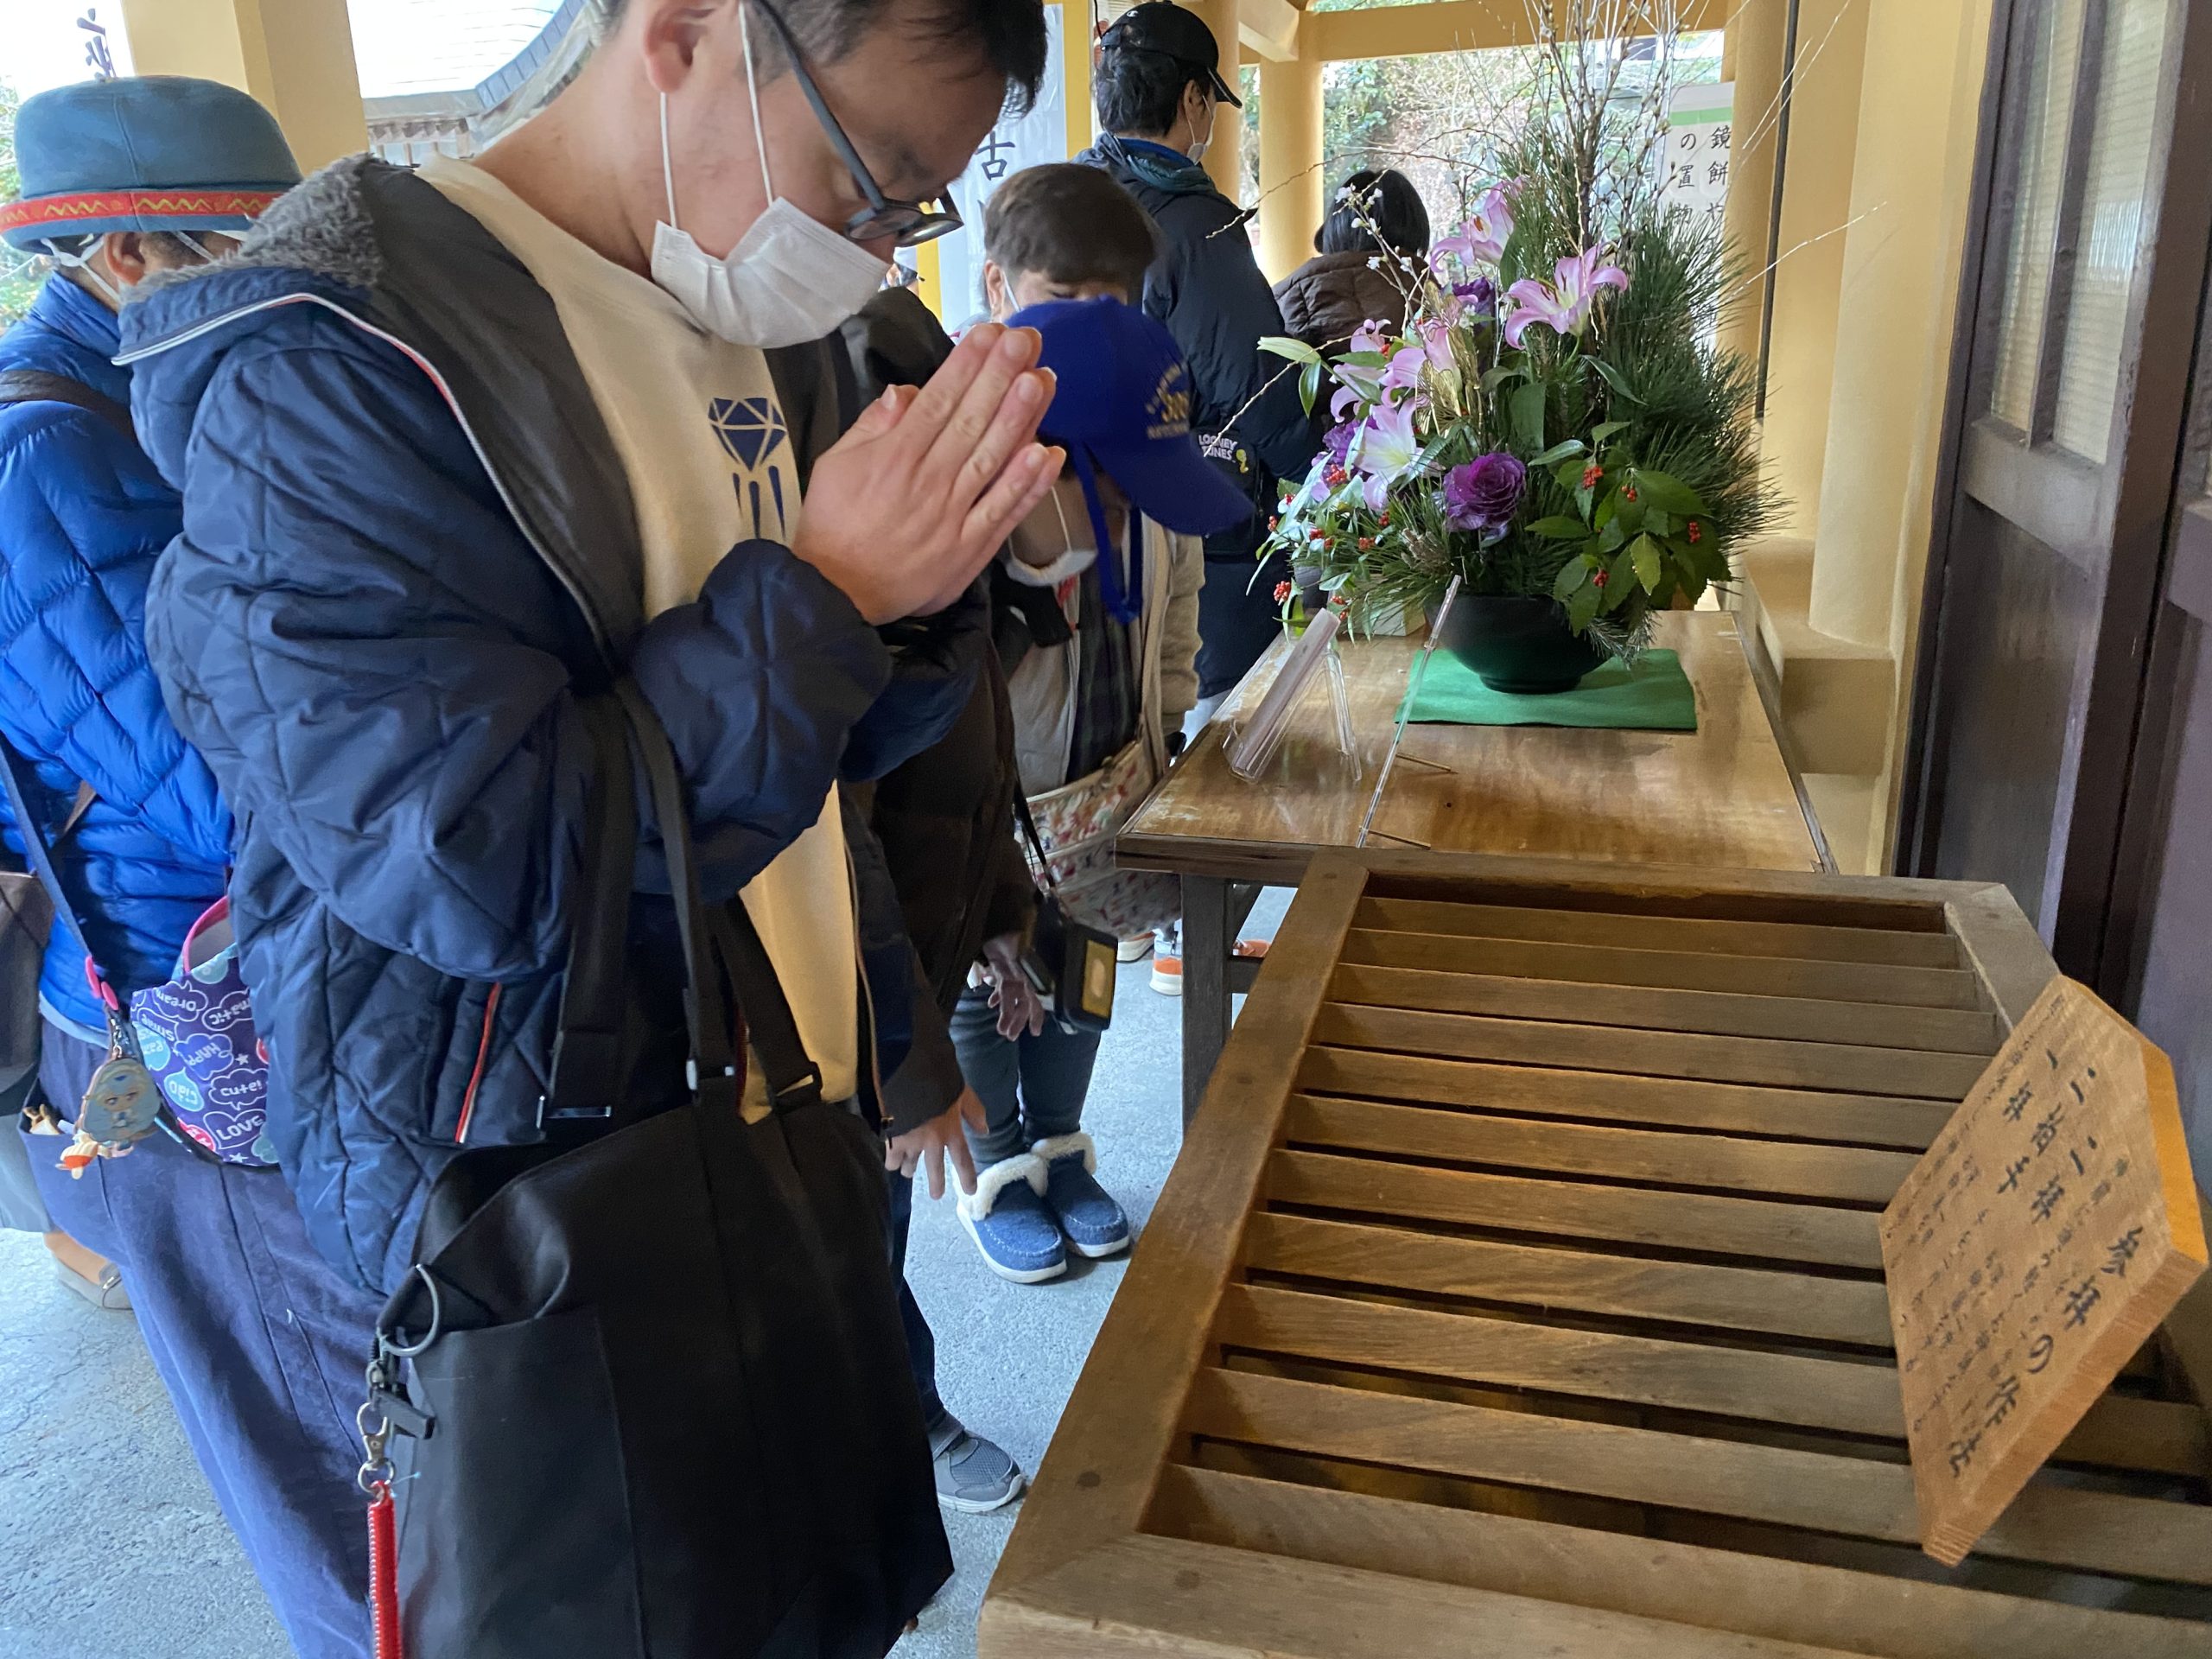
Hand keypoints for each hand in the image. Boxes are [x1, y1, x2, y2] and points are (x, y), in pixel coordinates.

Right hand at [796, 324, 1065, 623]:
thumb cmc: (833, 525)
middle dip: (1001, 375)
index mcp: (897, 455)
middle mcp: (930, 480)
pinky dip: (1027, 485)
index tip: (991, 332)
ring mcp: (954, 515)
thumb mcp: (834, 465)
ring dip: (1021, 418)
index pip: (940, 399)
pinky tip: (1048, 455)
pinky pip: (1003, 512)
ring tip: (1043, 380)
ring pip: (993, 459)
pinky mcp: (968, 549)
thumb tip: (903, 392)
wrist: (835, 594)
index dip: (968, 363)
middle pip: (973, 420)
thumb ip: (871, 427)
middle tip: (1027, 340)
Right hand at [884, 1088, 985, 1199]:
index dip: (967, 1177)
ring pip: (909, 1164)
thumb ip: (974, 1113)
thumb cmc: (939, 1079)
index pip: (963, 1159)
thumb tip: (985, 1132)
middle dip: (936, 1184)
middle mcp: (932, 1142)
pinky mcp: (891, 1138)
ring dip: (909, 1168)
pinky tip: (889, 1158)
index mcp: (952, 1131)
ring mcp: (911, 1142)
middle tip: (936, 1196)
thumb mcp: (963, 1092)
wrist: (908, 1073)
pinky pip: (890, 1156)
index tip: (970, 1191)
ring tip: (906, 1171)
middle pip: (935, 1170)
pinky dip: (890, 1158)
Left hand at [981, 932, 1046, 1038]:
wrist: (1000, 925)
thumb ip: (1006, 993)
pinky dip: (998, 996)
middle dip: (1018, 1021)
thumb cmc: (1009, 943)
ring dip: (1007, 1013)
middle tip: (1011, 1037)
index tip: (1035, 1033)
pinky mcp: (1004, 968)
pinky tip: (991, 1004)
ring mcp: (1015, 973)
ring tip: (1002, 1029)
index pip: (1035, 1003)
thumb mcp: (1009, 971)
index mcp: (1032, 979)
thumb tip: (1000, 1011)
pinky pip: (1003, 986)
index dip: (1035, 1018)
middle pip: (1024, 1003)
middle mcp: (1026, 978)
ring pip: (1014, 998)